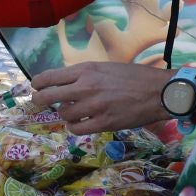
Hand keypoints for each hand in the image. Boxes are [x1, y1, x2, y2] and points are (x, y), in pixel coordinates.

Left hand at [30, 62, 174, 134]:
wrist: (160, 91)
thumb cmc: (134, 77)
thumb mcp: (105, 67)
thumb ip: (84, 75)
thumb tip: (64, 83)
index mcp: (86, 70)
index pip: (49, 77)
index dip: (38, 83)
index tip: (36, 86)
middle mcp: (86, 87)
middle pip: (47, 96)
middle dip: (39, 100)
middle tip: (38, 101)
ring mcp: (94, 106)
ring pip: (63, 114)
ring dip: (63, 114)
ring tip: (70, 112)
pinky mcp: (103, 123)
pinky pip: (77, 128)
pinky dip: (73, 126)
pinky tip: (78, 123)